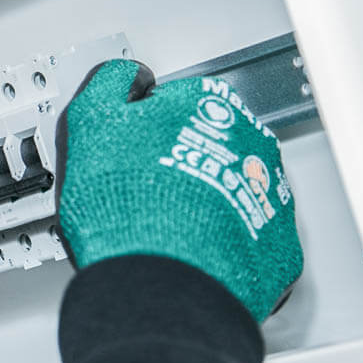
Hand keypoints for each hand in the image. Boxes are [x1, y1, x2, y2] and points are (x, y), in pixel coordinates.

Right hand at [55, 60, 302, 320]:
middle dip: (176, 161)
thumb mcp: (90, 124)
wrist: (160, 284)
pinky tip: (186, 249)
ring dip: (200, 199)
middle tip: (139, 190)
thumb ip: (109, 86)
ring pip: (226, 186)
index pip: (174, 101)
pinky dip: (220, 240)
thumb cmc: (126, 207)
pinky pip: (244, 233)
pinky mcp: (273, 244)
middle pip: (205, 143)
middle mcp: (249, 143)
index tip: (127, 147)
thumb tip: (124, 78)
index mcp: (206, 105)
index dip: (142, 126)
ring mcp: (266, 194)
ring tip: (159, 226)